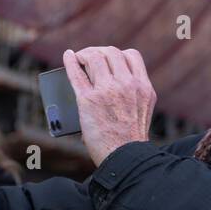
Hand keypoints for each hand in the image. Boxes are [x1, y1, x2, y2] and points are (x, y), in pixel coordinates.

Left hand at [63, 47, 156, 166]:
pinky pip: (76, 73)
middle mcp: (127, 84)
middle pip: (111, 53)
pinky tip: (67, 57)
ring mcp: (107, 90)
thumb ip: (132, 95)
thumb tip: (109, 84)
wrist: (123, 157)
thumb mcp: (142, 111)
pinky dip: (70, 62)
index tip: (109, 59)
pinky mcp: (88, 100)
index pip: (131, 56)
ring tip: (78, 60)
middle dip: (98, 52)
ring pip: (94, 58)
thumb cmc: (129, 141)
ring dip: (84, 55)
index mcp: (142, 87)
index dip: (117, 54)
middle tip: (89, 58)